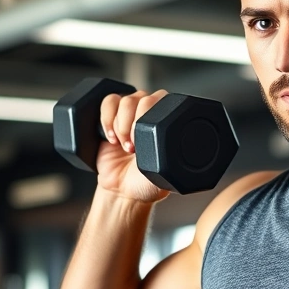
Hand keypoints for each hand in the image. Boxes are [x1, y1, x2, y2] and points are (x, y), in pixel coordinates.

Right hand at [97, 89, 170, 203]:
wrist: (123, 189)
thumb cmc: (147, 181)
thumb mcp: (165, 173)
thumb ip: (171, 157)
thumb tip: (182, 145)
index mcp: (168, 121)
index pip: (162, 99)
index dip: (150, 116)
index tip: (145, 140)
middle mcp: (150, 112)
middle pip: (141, 98)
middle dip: (133, 124)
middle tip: (133, 147)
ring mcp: (130, 113)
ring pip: (124, 100)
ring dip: (120, 124)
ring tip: (124, 146)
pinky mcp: (110, 117)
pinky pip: (108, 102)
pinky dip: (107, 119)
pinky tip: (111, 138)